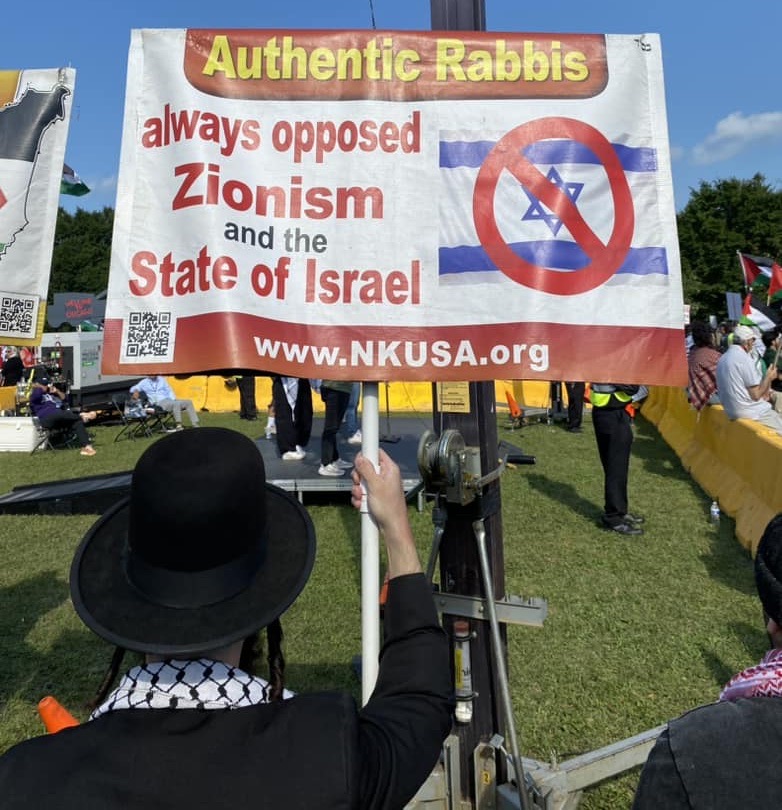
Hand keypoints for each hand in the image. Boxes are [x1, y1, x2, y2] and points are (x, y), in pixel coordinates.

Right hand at [352, 449, 420, 577]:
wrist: (392, 527)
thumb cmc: (389, 507)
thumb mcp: (375, 485)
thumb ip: (366, 470)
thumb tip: (360, 457)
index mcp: (389, 469)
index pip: (376, 453)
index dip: (366, 455)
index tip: (358, 460)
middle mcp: (384, 476)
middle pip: (365, 468)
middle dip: (358, 477)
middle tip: (360, 484)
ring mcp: (379, 487)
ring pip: (361, 481)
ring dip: (357, 490)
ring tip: (362, 498)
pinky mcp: (374, 496)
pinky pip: (362, 493)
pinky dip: (359, 499)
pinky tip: (361, 505)